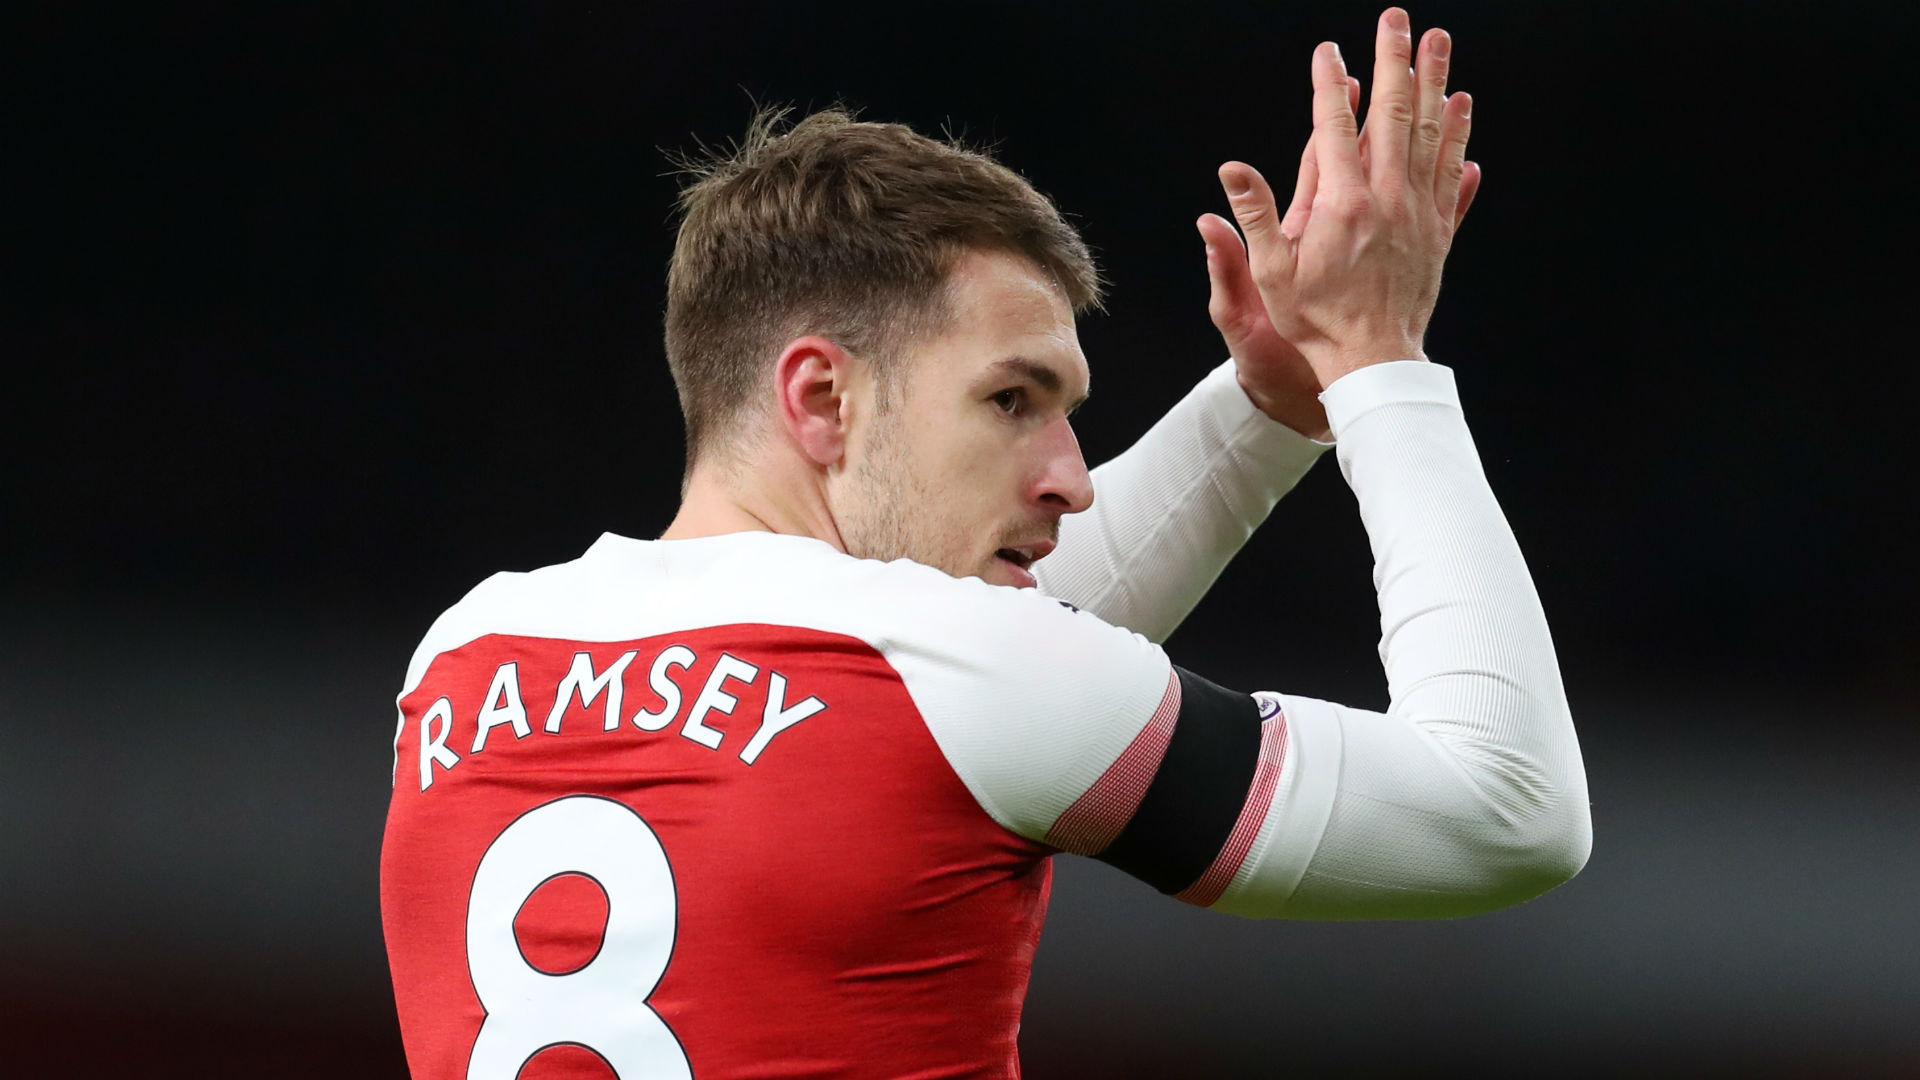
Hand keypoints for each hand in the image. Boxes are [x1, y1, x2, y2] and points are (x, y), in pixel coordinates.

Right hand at [1216, 8, 1479, 387]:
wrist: (1373, 359)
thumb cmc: (1316, 320)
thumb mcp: (1271, 272)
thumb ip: (1255, 216)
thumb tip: (1231, 172)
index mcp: (1341, 203)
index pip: (1334, 125)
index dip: (1329, 83)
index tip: (1328, 51)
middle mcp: (1386, 198)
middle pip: (1393, 113)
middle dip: (1394, 60)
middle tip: (1396, 20)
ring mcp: (1418, 212)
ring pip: (1430, 133)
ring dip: (1434, 83)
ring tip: (1437, 42)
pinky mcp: (1439, 231)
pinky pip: (1452, 173)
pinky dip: (1458, 137)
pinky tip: (1462, 109)